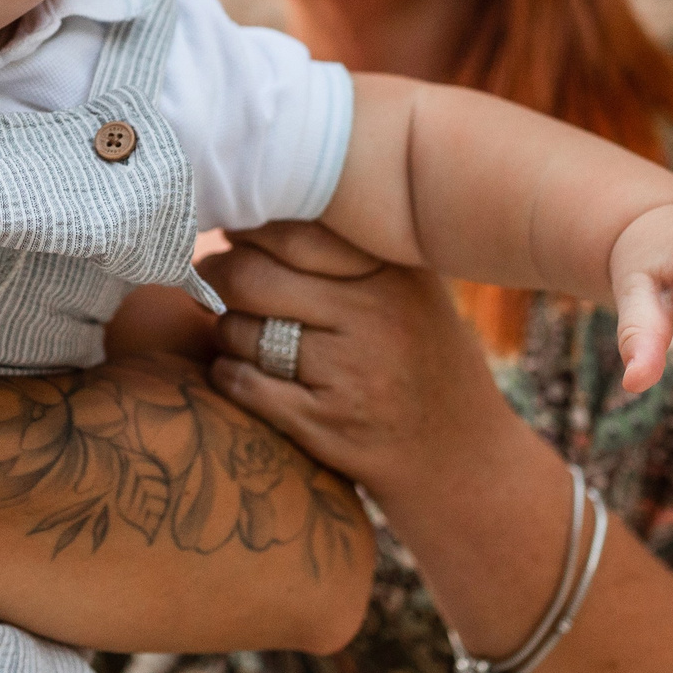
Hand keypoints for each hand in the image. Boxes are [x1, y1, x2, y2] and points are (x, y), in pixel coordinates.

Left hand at [201, 222, 525, 506]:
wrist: (461, 455)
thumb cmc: (419, 355)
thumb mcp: (406, 288)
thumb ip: (344, 249)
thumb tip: (252, 216)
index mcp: (390, 272)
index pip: (290, 232)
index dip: (246, 231)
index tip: (235, 237)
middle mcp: (374, 316)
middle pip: (251, 278)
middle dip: (215, 276)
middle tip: (210, 278)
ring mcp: (350, 373)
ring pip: (240, 332)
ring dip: (224, 331)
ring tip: (239, 331)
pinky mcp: (327, 424)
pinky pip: (243, 384)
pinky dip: (227, 375)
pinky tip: (237, 372)